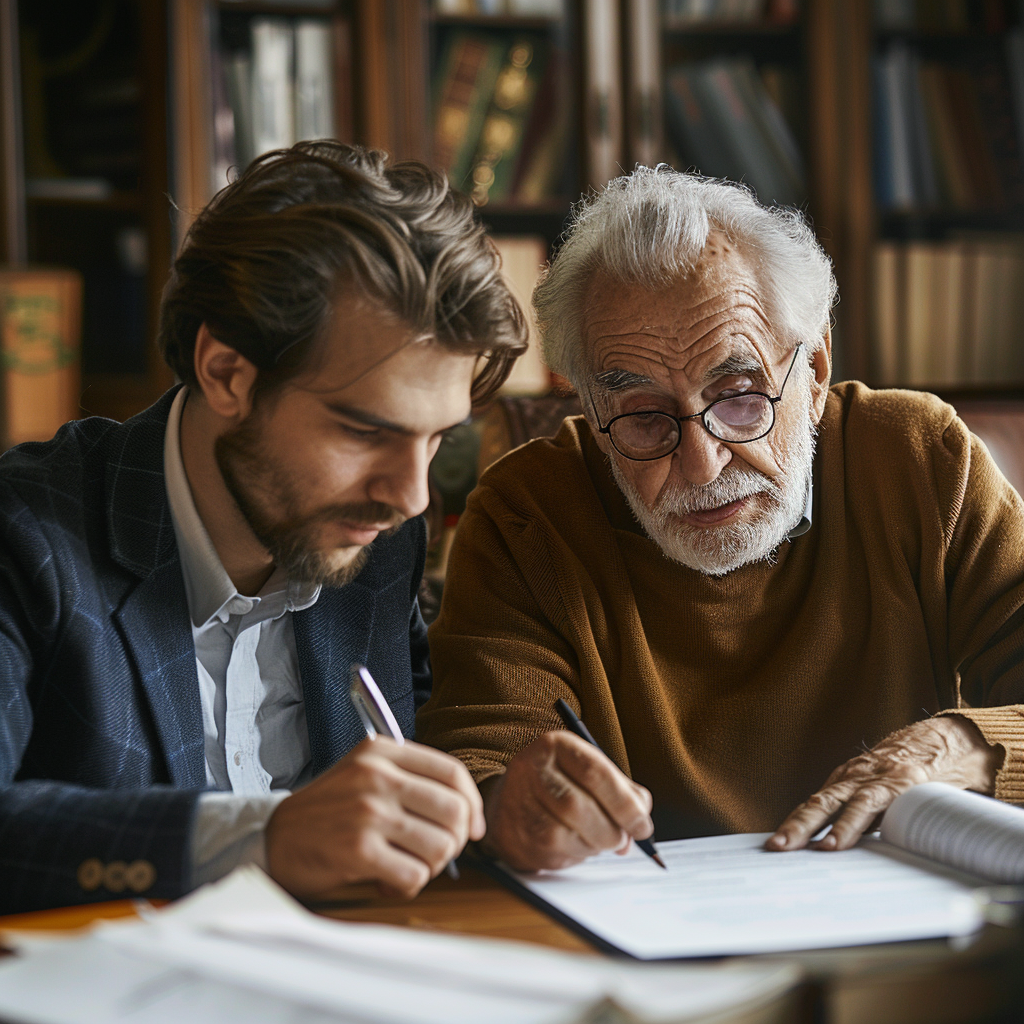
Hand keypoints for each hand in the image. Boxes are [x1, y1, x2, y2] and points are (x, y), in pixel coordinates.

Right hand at [265, 737, 484, 899]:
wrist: (275, 838)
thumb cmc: (329, 810)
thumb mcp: (366, 773)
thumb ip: (412, 780)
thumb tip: (469, 815)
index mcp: (382, 752)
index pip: (452, 772)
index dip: (472, 804)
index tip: (473, 827)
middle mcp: (377, 777)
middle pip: (455, 811)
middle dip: (455, 841)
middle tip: (436, 852)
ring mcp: (368, 812)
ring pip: (441, 847)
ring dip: (430, 867)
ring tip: (406, 865)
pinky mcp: (358, 850)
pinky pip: (415, 876)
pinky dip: (407, 886)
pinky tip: (386, 879)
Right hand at [480, 731, 653, 871]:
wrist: (509, 804)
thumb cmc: (559, 786)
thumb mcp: (588, 773)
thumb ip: (620, 790)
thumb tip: (640, 820)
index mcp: (555, 745)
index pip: (594, 772)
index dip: (624, 803)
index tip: (642, 824)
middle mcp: (532, 769)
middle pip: (579, 806)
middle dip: (611, 830)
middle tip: (625, 840)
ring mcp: (520, 803)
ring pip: (568, 834)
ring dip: (596, 844)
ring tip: (600, 839)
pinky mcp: (516, 837)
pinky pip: (558, 853)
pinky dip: (579, 854)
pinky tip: (578, 844)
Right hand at [767, 716, 1002, 852]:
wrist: (945, 736)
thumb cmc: (955, 769)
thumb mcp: (957, 793)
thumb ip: (939, 817)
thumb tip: (935, 851)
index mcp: (899, 779)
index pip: (865, 804)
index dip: (847, 827)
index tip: (830, 847)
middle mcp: (869, 774)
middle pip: (830, 801)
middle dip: (803, 826)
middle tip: (782, 846)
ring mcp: (855, 772)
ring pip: (820, 798)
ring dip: (795, 822)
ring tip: (777, 843)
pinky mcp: (847, 774)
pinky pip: (823, 795)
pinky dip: (804, 814)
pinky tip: (789, 832)